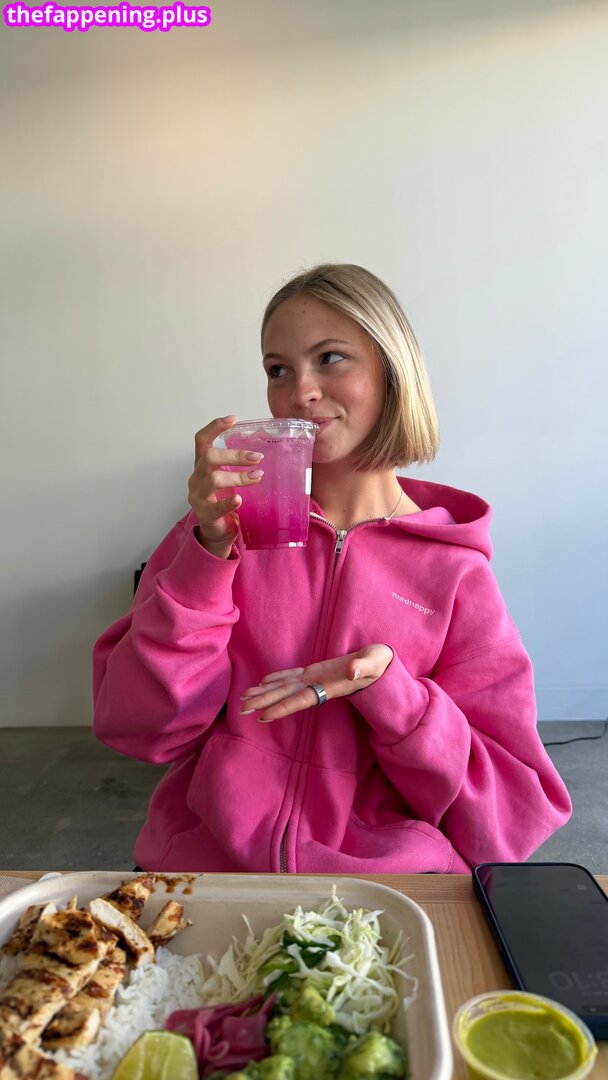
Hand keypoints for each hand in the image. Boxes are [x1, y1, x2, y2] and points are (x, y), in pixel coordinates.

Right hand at [188, 416, 264, 556]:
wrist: (216, 531)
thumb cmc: (223, 500)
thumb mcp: (226, 477)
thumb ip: (235, 465)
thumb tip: (261, 450)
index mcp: (201, 466)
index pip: (201, 440)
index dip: (214, 427)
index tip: (234, 419)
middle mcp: (196, 478)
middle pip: (208, 457)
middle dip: (233, 455)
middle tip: (256, 457)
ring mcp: (198, 496)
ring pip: (213, 480)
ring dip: (238, 476)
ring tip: (257, 477)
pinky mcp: (204, 514)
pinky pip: (215, 507)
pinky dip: (228, 503)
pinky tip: (239, 499)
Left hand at [240, 644, 393, 721]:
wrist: (381, 664)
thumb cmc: (380, 663)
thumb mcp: (376, 662)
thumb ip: (365, 665)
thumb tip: (352, 670)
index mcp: (330, 685)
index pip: (302, 699)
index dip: (282, 707)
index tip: (263, 716)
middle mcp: (318, 685)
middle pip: (287, 696)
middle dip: (264, 702)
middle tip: (241, 709)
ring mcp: (315, 678)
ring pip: (285, 687)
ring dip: (265, 692)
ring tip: (244, 698)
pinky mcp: (315, 670)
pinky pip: (292, 676)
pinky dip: (277, 678)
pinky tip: (263, 682)